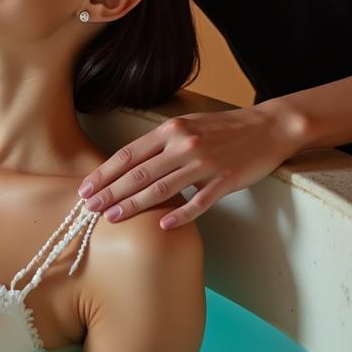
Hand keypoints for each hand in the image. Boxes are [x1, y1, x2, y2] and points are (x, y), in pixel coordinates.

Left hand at [77, 103, 305, 228]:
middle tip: (88, 208)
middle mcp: (183, 144)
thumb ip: (160, 143)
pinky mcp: (226, 179)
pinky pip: (199, 202)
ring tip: (112, 218)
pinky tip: (161, 226)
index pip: (128, 154)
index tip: (84, 188)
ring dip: (134, 205)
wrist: (267, 127)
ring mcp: (205, 163)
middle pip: (138, 173)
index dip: (104, 173)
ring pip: (161, 188)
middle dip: (110, 192)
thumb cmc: (222, 129)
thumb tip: (128, 165)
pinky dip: (179, 214)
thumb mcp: (186, 126)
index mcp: (170, 130)